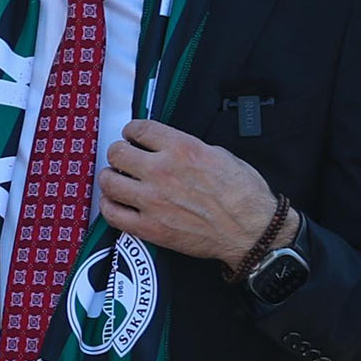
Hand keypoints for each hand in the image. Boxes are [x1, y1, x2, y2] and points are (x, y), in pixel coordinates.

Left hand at [97, 120, 287, 271]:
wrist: (252, 231)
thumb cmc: (243, 195)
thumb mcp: (219, 155)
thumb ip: (188, 148)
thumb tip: (169, 147)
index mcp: (181, 149)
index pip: (138, 129)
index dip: (131, 131)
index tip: (131, 136)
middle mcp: (162, 171)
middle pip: (117, 152)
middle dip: (118, 152)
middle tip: (124, 159)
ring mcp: (153, 200)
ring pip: (109, 181)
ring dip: (110, 178)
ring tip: (117, 180)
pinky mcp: (150, 227)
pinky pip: (113, 214)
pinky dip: (109, 206)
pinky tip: (116, 203)